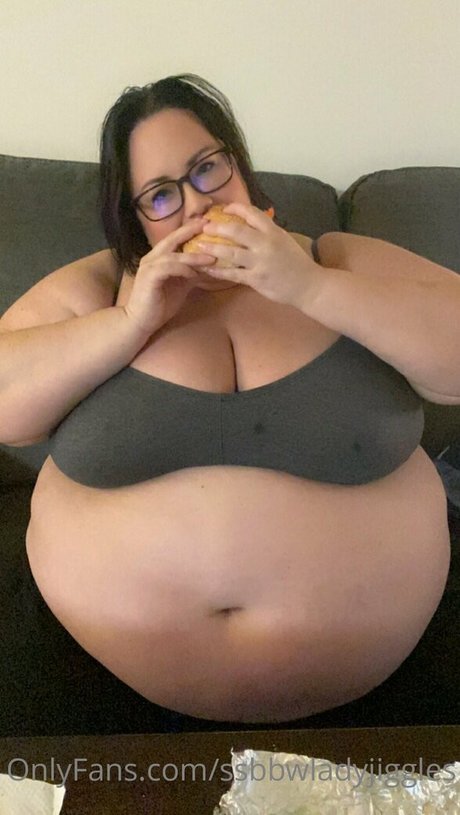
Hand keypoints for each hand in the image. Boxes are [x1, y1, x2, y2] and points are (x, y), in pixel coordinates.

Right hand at [122, 219, 216, 335]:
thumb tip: (211, 266)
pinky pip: (168, 268)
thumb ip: (193, 273)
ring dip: (193, 256)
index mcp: (158, 257)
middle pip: (172, 239)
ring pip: (173, 255)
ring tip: (212, 258)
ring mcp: (149, 267)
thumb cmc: (161, 304)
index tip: (207, 223)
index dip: (189, 230)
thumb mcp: (182, 285)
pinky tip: (194, 274)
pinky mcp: (149, 278)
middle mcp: (152, 258)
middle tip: (208, 225)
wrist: (141, 322)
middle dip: (190, 231)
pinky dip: (183, 269)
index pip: (175, 239)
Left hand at [197, 203, 323, 310]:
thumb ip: (268, 232)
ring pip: (230, 253)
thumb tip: (251, 222)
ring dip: (212, 248)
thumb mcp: (285, 240)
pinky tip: (207, 269)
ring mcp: (259, 263)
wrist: (309, 286)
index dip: (235, 208)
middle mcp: (265, 244)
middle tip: (204, 226)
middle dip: (217, 227)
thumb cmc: (297, 263)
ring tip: (199, 245)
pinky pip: (232, 274)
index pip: (252, 213)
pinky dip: (218, 272)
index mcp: (274, 232)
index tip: (224, 209)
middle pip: (237, 231)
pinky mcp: (255, 279)